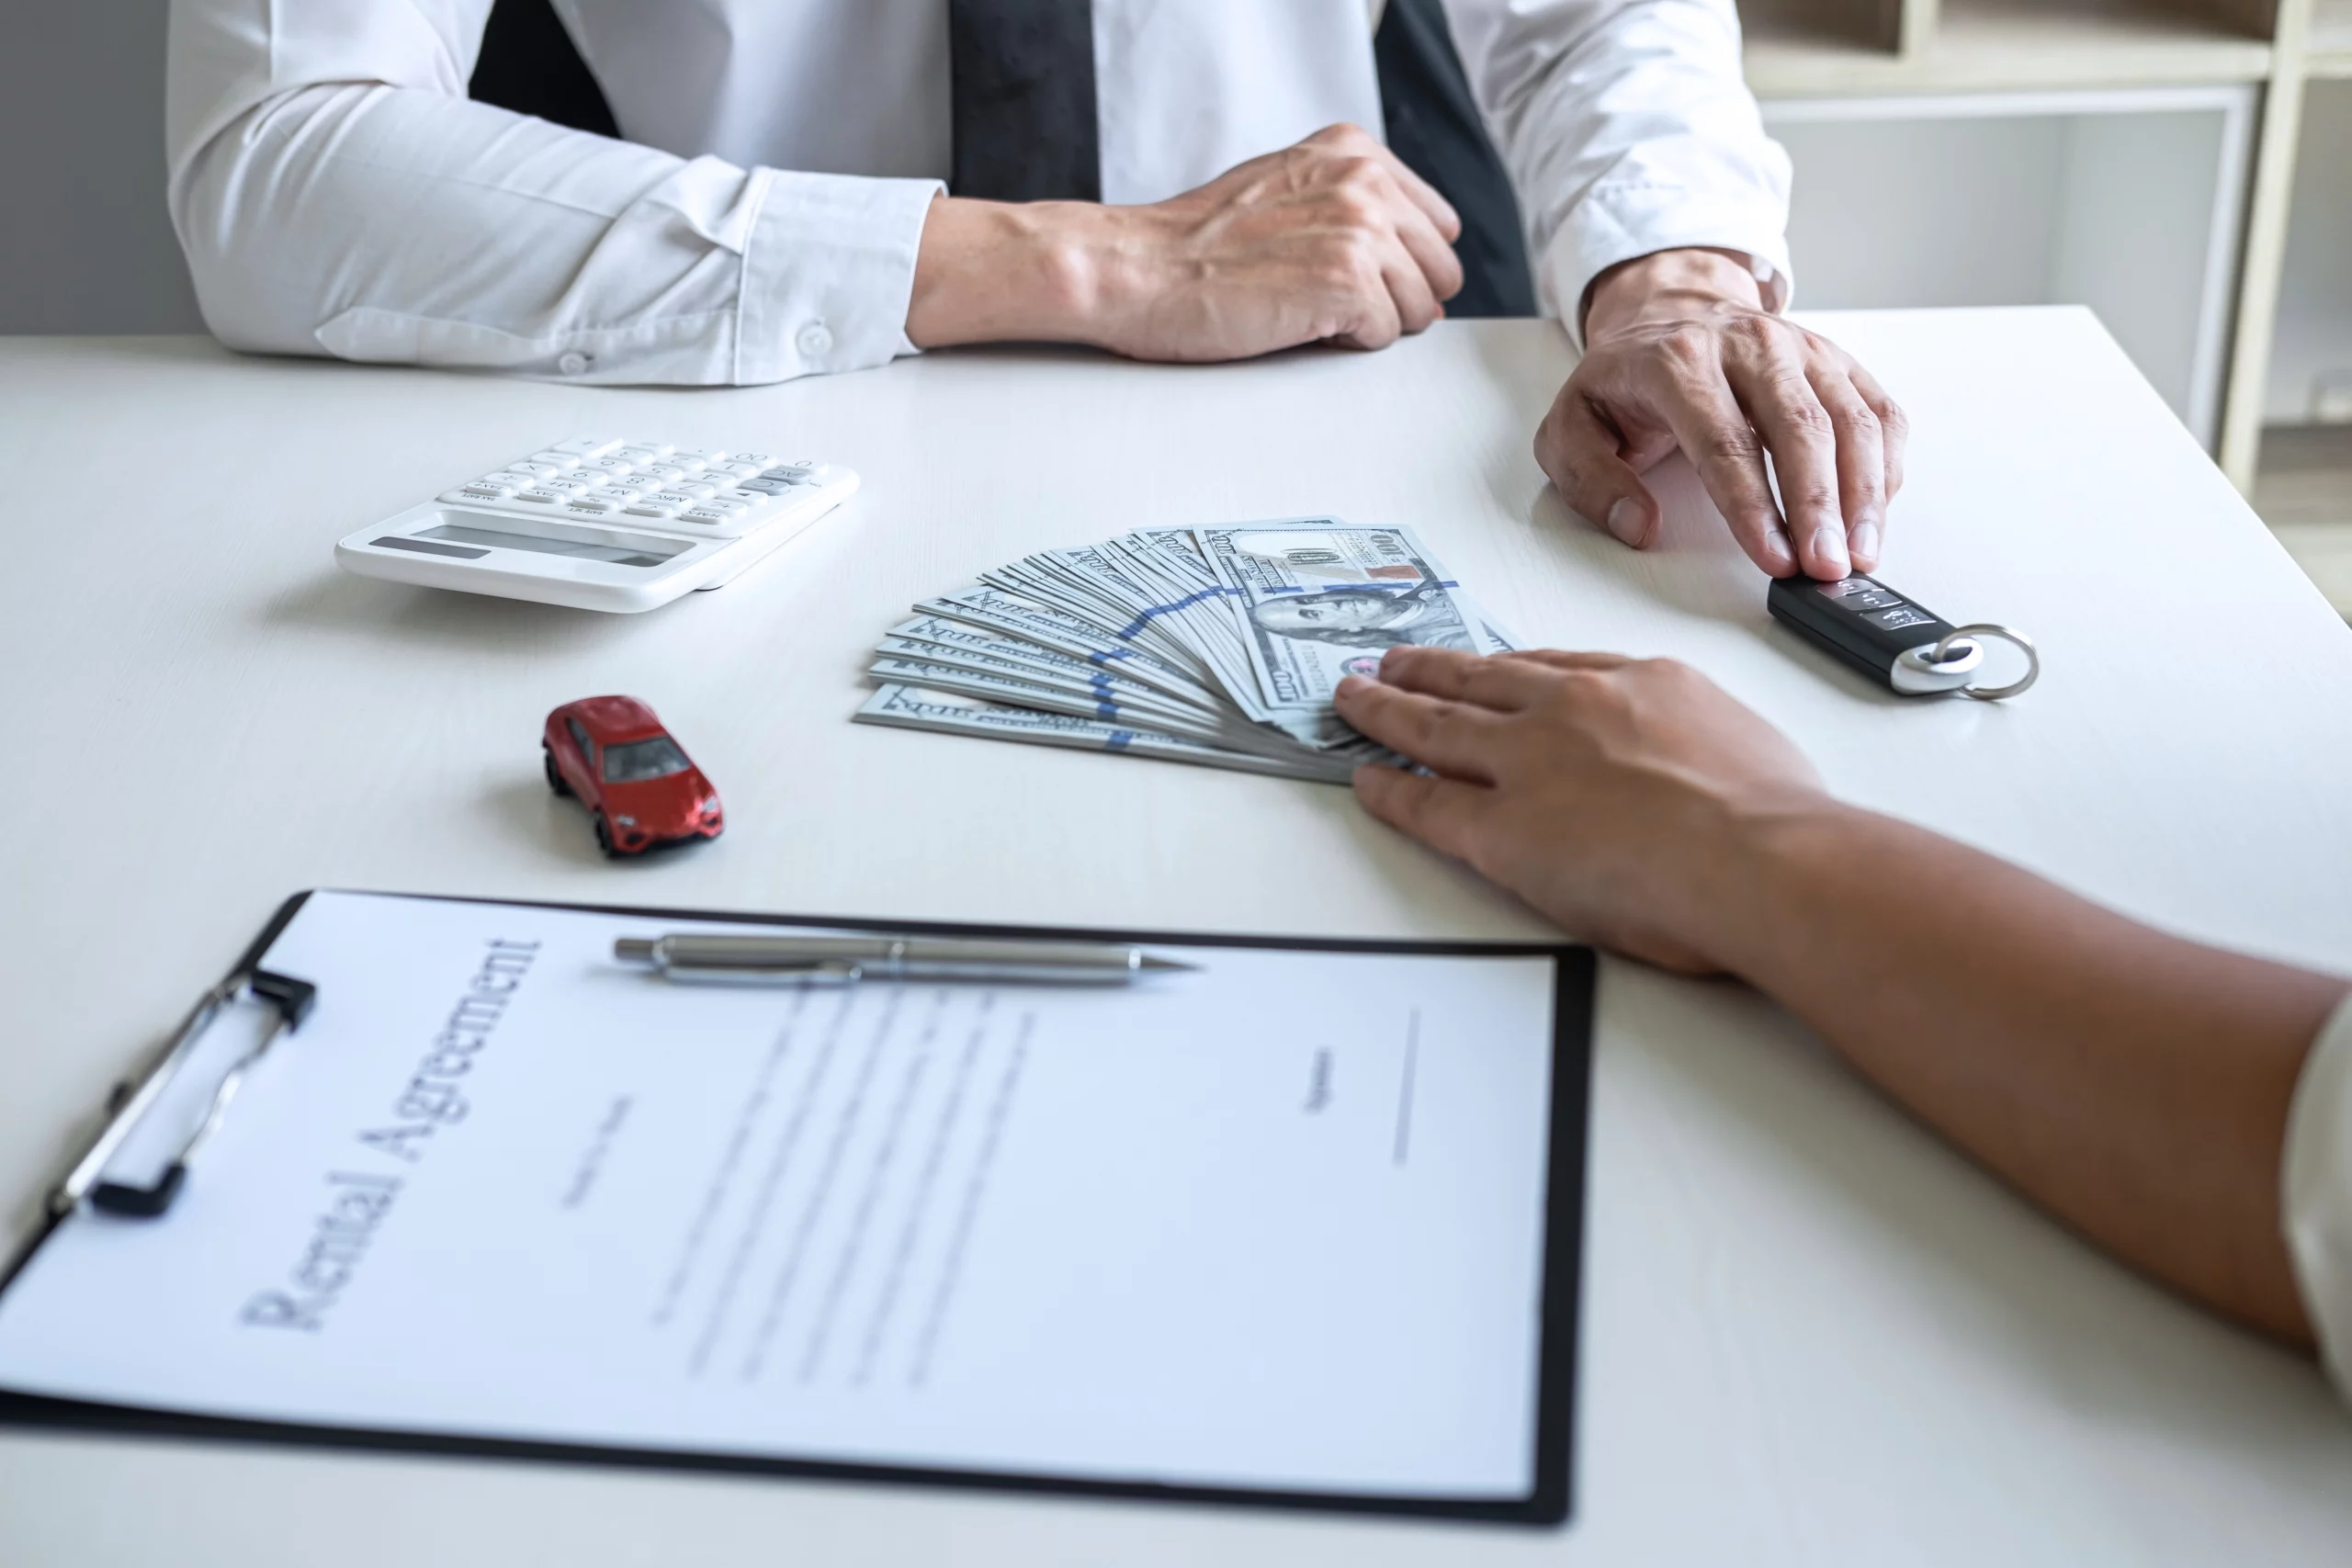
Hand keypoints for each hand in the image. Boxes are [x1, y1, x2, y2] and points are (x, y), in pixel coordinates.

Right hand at [907, 125, 1463, 359]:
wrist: (1133, 270)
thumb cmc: (1192, 245)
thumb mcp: (1281, 189)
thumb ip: (1347, 205)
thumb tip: (1407, 255)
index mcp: (1352, 152)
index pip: (1437, 225)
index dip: (1402, 265)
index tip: (1361, 278)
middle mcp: (1364, 182)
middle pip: (1439, 270)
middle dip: (1396, 298)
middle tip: (1328, 304)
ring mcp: (1359, 231)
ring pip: (1420, 308)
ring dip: (1369, 324)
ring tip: (1305, 311)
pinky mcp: (1345, 282)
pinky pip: (1383, 337)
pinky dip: (1343, 345)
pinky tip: (1295, 325)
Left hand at [1333, 645, 1831, 971]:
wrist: (1759, 856)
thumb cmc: (1774, 817)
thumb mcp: (1751, 747)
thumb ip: (1706, 748)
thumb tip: (1711, 771)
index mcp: (1639, 684)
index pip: (1554, 669)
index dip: (1508, 669)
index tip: (1487, 665)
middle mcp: (1572, 710)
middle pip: (1479, 680)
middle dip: (1431, 669)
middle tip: (1394, 661)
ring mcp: (1527, 764)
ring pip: (1435, 725)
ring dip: (1386, 709)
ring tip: (1355, 699)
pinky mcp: (1498, 827)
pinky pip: (1425, 803)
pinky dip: (1388, 789)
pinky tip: (1367, 780)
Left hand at [1536, 249, 1907, 579]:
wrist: (1669, 310)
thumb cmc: (1626, 379)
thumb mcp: (1572, 425)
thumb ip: (1590, 479)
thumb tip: (1636, 526)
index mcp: (1680, 361)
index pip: (1724, 440)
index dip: (1753, 506)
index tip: (1774, 557)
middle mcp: (1750, 346)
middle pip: (1800, 428)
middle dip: (1819, 506)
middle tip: (1828, 568)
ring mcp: (1802, 350)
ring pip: (1851, 420)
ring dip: (1863, 495)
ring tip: (1861, 556)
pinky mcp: (1838, 362)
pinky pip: (1877, 413)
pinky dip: (1884, 467)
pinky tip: (1873, 513)